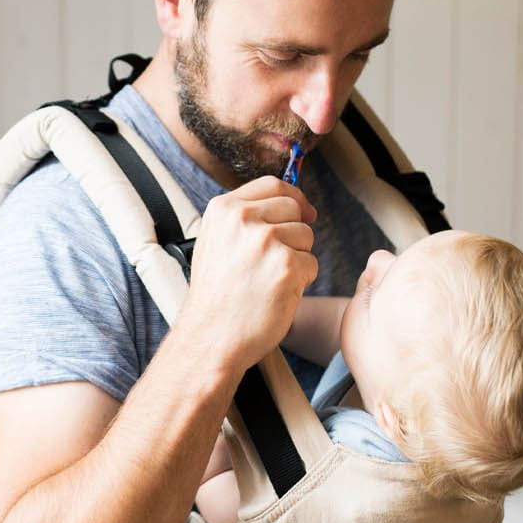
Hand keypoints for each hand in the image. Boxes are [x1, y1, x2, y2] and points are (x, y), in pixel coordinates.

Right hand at [178, 176, 316, 373]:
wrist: (210, 338)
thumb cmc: (215, 298)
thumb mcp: (216, 243)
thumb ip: (244, 220)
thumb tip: (292, 204)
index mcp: (223, 209)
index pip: (273, 185)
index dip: (294, 197)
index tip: (303, 211)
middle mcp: (243, 219)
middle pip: (294, 209)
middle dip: (294, 233)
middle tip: (276, 262)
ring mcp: (266, 241)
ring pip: (306, 237)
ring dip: (297, 259)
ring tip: (269, 281)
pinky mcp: (287, 266)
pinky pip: (311, 264)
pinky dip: (301, 282)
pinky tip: (277, 294)